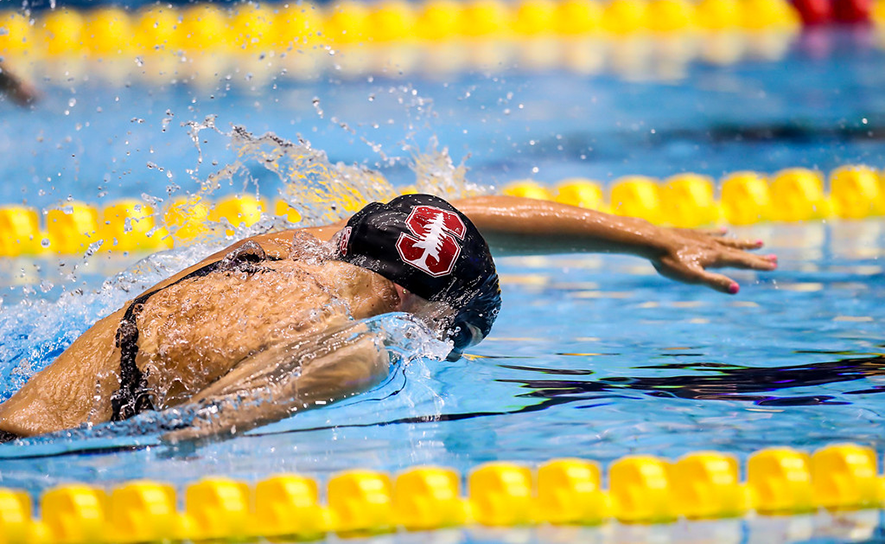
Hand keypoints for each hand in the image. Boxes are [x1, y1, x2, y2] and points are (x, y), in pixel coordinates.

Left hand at [649, 227, 776, 293]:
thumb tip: (736, 289)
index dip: (758, 265)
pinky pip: (711, 232)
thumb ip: (714, 282)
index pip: (742, 262)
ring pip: (728, 241)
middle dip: (756, 256)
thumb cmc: (670, 262)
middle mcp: (713, 245)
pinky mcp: (692, 233)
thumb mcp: (692, 276)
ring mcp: (703, 238)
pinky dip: (720, 232)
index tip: (774, 266)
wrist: (652, 241)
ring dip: (744, 243)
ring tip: (758, 242)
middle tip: (774, 258)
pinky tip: (723, 229)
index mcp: (715, 257)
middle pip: (739, 251)